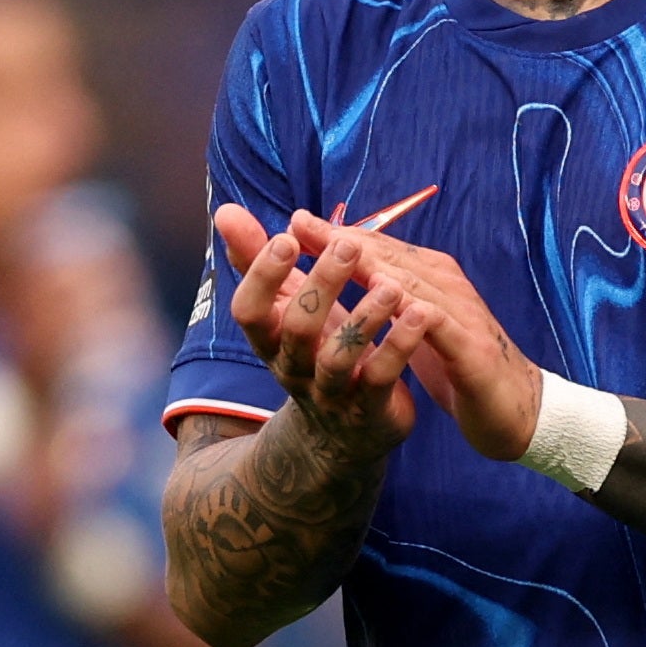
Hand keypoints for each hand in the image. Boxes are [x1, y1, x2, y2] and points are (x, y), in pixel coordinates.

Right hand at [216, 202, 437, 463]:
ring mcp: (330, 393)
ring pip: (339, 359)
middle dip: (321, 285)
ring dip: (365, 319)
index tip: (286, 237)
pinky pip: (380, 379)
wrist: (341, 437)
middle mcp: (293, 369)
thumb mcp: (285, 308)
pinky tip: (420, 315)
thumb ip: (256, 260)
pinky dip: (399, 347)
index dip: (263, 276)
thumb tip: (225, 210)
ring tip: (391, 285)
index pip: (249, 311)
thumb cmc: (313, 352)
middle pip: (297, 329)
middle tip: (347, 245)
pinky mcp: (368, 410)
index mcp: (270, 341)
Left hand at [286, 209, 542, 459]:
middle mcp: (446, 287)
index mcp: (430, 278)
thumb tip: (349, 268)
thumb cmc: (458, 362)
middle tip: (302, 227)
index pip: (379, 248)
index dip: (338, 235)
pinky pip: (442, 328)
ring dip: (376, 269)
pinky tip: (394, 308)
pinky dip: (418, 315)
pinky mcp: (473, 352)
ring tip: (337, 256)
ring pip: (413, 285)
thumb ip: (388, 294)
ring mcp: (461, 315)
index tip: (296, 221)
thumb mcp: (416, 324)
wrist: (514, 409)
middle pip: (390, 258)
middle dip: (345, 242)